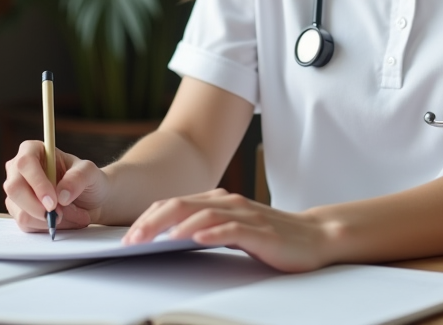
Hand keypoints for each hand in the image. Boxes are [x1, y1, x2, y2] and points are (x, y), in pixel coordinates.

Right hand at [3, 140, 109, 231]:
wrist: (91, 200)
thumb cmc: (88, 180)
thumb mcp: (90, 173)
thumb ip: (78, 178)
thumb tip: (61, 195)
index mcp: (33, 150)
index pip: (25, 163)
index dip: (37, 183)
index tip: (53, 202)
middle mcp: (19, 170)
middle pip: (14, 188)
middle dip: (39, 207)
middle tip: (61, 214)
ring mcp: (17, 192)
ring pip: (21, 211)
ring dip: (50, 219)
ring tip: (73, 214)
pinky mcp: (19, 211)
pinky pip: (26, 224)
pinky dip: (47, 226)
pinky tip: (64, 220)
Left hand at [123, 188, 336, 272]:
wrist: (315, 237)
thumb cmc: (271, 236)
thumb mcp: (232, 230)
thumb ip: (205, 229)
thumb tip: (166, 239)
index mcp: (219, 201)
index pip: (175, 203)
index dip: (148, 217)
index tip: (127, 236)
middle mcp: (229, 202)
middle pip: (181, 204)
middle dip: (151, 221)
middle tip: (130, 240)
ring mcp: (245, 215)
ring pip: (200, 214)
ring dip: (173, 227)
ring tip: (152, 241)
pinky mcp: (260, 232)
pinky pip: (230, 230)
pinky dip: (209, 232)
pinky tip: (193, 240)